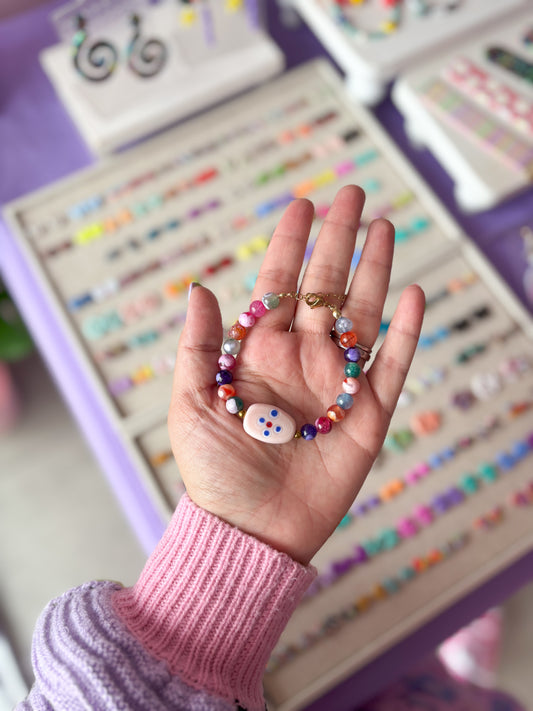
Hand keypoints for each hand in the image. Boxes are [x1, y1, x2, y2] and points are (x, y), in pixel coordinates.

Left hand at [168, 185, 424, 563]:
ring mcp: (337, 382)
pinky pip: (392, 366)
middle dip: (338, 240)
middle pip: (325, 287)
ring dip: (374, 271)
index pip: (279, 284)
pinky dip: (406, 333)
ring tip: (384, 227)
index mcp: (259, 351)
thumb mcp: (193, 403)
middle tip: (352, 195)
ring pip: (362, 314)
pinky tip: (414, 296)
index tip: (302, 205)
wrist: (251, 528)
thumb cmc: (215, 470)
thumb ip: (200, 345)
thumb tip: (199, 286)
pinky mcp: (368, 414)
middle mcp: (302, 357)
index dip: (291, 244)